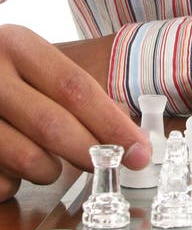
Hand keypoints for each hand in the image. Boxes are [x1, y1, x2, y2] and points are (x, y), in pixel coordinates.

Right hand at [0, 24, 150, 201]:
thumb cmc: (4, 73)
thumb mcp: (32, 63)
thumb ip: (72, 92)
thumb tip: (127, 134)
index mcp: (18, 45)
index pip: (74, 87)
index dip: (110, 123)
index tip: (140, 149)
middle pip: (52, 124)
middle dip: (90, 152)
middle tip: (111, 166)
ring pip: (27, 159)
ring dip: (50, 170)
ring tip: (49, 161)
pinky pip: (1, 182)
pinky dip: (15, 183)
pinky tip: (10, 164)